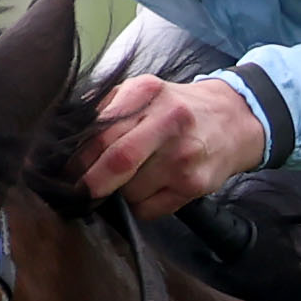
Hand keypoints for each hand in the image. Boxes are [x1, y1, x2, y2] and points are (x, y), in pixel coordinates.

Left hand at [81, 75, 271, 215]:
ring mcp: (184, 156)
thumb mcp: (143, 91)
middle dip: (92, 183)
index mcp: (147, 92)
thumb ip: (107, 106)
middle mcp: (169, 121)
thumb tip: (66, 134)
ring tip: (131, 179)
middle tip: (80, 191)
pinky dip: (140, 206)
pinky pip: (149, 209)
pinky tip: (150, 189)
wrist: (234, 120)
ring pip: (131, 191)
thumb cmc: (178, 108)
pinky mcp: (195, 184)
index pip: (101, 131)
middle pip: (117, 161)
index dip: (78, 158)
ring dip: (120, 193)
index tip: (66, 172)